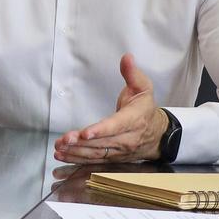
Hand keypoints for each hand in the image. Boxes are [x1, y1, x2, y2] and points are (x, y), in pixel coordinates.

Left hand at [54, 54, 168, 163]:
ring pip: (97, 154)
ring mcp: (120, 151)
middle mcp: (127, 138)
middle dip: (82, 143)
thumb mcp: (143, 88)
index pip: (116, 126)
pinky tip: (63, 155)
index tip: (85, 133)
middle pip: (103, 143)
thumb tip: (126, 57)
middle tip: (64, 140)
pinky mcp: (113, 158)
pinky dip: (78, 159)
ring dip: (76, 152)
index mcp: (134, 120)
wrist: (158, 134)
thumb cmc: (145, 109)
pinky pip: (95, 160)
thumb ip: (132, 74)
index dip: (100, 130)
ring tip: (59, 148)